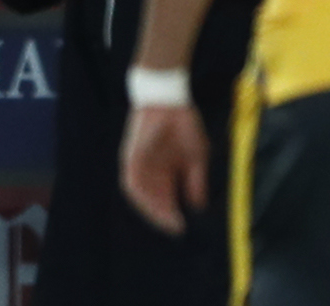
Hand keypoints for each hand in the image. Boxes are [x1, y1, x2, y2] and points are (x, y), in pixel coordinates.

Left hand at [121, 103, 208, 234]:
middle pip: (153, 201)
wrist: (169, 102)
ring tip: (165, 218)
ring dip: (152, 209)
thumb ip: (196, 181)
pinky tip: (152, 203)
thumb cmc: (185, 125)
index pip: (167, 200)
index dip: (173, 214)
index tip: (182, 227)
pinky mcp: (130, 160)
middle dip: (162, 216)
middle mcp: (150, 174)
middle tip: (174, 227)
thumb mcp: (197, 156)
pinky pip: (132, 183)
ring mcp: (139, 168)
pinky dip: (141, 195)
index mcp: (166, 173)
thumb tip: (198, 206)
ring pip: (141, 196)